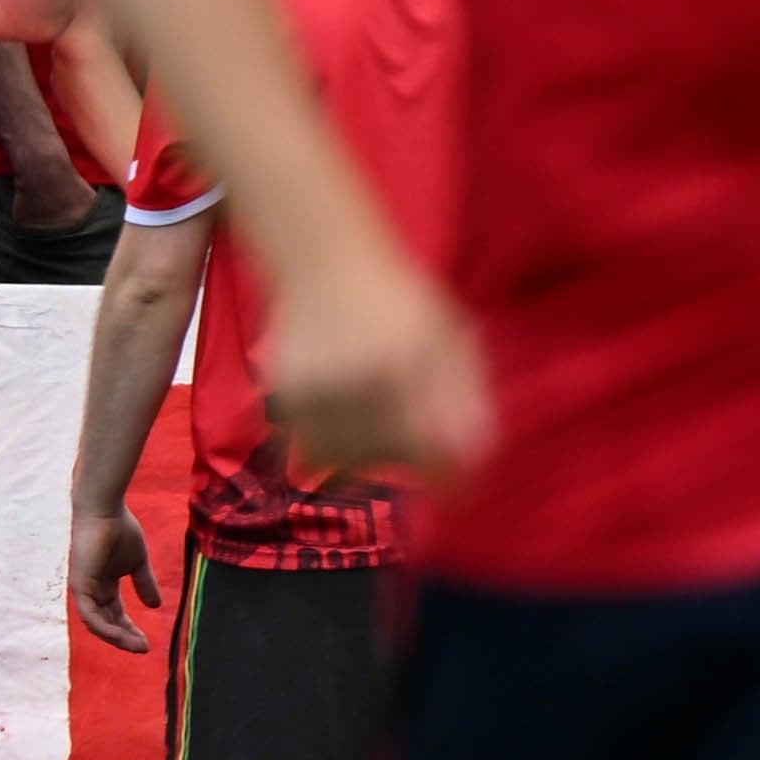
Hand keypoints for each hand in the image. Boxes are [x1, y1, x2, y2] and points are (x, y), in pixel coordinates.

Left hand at [69, 498, 159, 652]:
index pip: (115, 614)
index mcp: (103, 584)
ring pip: (97, 624)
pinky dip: (105, 628)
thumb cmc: (120, 530)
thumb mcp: (137, 563)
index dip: (130, 629)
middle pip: (106, 622)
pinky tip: (122, 636)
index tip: (147, 642)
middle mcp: (91, 590)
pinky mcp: (79, 585)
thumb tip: (155, 606)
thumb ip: (144, 583)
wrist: (106, 510)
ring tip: (138, 646)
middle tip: (144, 649)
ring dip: (117, 637)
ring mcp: (83, 588)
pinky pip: (90, 615)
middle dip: (125, 637)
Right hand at [256, 246, 496, 484]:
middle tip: (416, 440)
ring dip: (368, 456)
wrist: (325, 260)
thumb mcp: (449, 337)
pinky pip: (311, 447)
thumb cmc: (401, 299)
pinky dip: (332, 445)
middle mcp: (357, 376)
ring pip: (346, 459)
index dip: (448, 482)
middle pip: (388, 457)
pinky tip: (345, 417)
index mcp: (405, 361)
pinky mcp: (285, 388)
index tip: (459, 499)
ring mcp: (316, 383)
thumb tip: (474, 460)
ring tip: (378, 424)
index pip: (430, 446)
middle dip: (409, 459)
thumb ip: (466, 397)